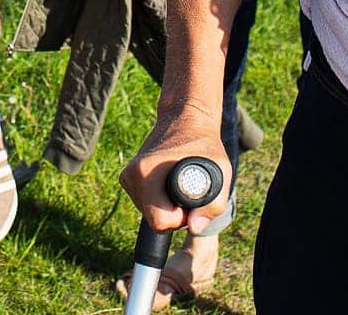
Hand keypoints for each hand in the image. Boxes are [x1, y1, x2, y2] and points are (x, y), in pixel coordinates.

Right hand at [121, 109, 232, 236]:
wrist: (185, 120)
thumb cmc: (204, 145)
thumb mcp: (220, 171)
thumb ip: (212, 205)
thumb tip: (195, 228)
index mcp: (147, 172)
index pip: (159, 221)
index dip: (181, 218)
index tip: (191, 200)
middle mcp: (132, 174)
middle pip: (154, 220)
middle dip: (174, 214)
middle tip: (188, 190)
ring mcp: (128, 176)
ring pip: (149, 213)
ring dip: (167, 206)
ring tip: (179, 181)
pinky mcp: (128, 177)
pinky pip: (146, 204)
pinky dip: (159, 200)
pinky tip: (169, 182)